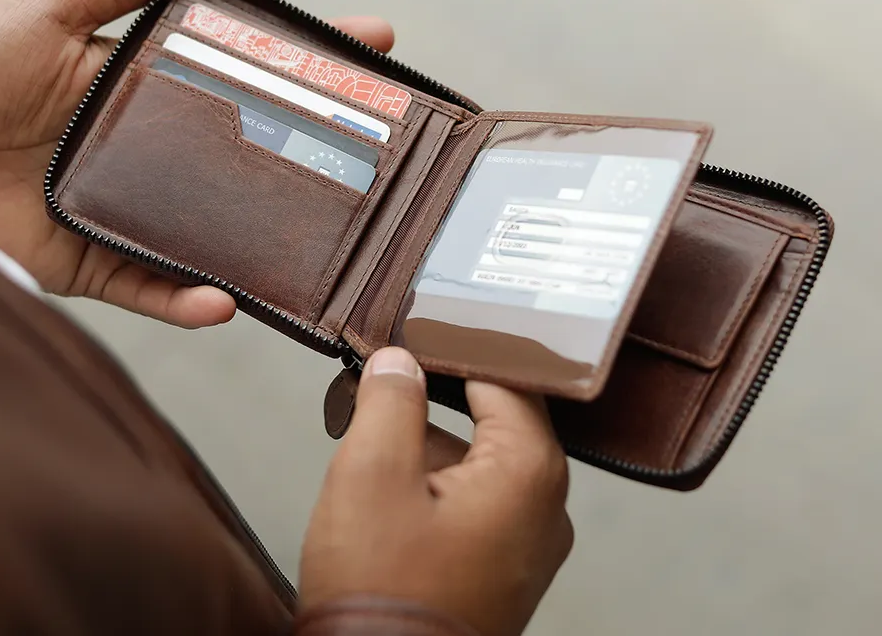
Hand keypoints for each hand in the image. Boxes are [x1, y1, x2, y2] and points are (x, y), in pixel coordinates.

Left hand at [0, 0, 394, 326]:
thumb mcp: (57, 3)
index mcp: (162, 93)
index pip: (253, 74)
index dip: (312, 59)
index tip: (373, 42)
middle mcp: (163, 156)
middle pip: (253, 159)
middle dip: (320, 155)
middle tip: (381, 152)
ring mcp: (136, 211)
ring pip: (217, 235)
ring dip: (270, 242)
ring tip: (326, 240)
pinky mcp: (96, 260)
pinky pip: (151, 288)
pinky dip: (185, 301)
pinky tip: (223, 301)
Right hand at [300, 348, 572, 635]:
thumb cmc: (382, 592)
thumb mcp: (372, 473)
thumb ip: (391, 400)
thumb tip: (399, 361)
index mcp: (530, 472)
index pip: (505, 375)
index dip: (456, 346)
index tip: (415, 328)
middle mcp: (546, 506)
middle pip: (495, 416)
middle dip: (436, 394)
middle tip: (388, 371)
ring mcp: (528, 543)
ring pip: (481, 458)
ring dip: (430, 440)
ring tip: (374, 425)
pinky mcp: (504, 568)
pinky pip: (477, 498)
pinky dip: (436, 480)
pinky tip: (389, 480)